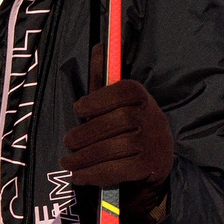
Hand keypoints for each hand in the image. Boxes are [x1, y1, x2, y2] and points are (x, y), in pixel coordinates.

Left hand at [62, 46, 173, 223]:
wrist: (149, 171)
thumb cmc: (124, 132)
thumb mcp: (113, 105)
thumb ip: (102, 80)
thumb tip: (100, 47)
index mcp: (143, 99)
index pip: (127, 91)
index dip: (101, 97)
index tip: (79, 108)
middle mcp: (153, 119)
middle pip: (121, 120)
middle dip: (89, 132)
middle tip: (68, 142)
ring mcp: (155, 144)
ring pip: (120, 146)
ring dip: (88, 156)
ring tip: (68, 162)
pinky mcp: (152, 168)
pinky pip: (122, 170)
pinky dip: (97, 174)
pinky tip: (80, 176)